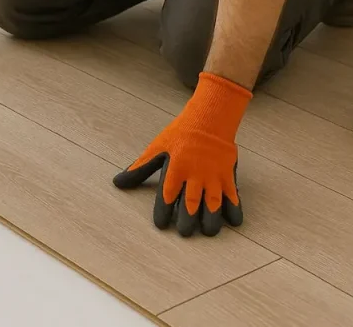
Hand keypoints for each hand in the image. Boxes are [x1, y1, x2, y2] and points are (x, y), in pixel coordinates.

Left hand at [113, 73, 251, 236]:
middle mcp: (194, 174)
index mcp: (175, 169)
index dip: (163, 211)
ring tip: (208, 233)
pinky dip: (233, 208)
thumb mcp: (156, 149)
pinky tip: (234, 222)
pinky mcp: (227, 174)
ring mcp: (212, 175)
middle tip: (184, 233)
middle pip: (190, 203)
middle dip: (187, 220)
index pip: (167, 195)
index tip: (160, 225)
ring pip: (212, 202)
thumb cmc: (179, 135)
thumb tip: (118, 182)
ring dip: (210, 219)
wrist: (208, 119)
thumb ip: (139, 169)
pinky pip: (231, 194)